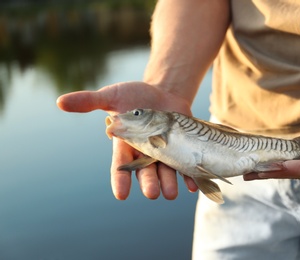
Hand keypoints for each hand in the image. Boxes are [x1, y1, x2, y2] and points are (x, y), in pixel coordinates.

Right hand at [57, 82, 197, 199]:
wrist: (163, 92)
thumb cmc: (134, 96)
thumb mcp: (112, 96)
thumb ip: (89, 101)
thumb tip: (59, 102)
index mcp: (126, 145)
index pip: (120, 166)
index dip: (120, 179)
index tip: (120, 194)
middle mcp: (145, 153)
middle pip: (145, 172)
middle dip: (148, 183)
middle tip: (151, 193)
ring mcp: (165, 153)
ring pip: (166, 172)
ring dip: (169, 183)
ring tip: (171, 193)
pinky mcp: (182, 148)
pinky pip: (186, 166)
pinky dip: (190, 176)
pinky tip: (194, 184)